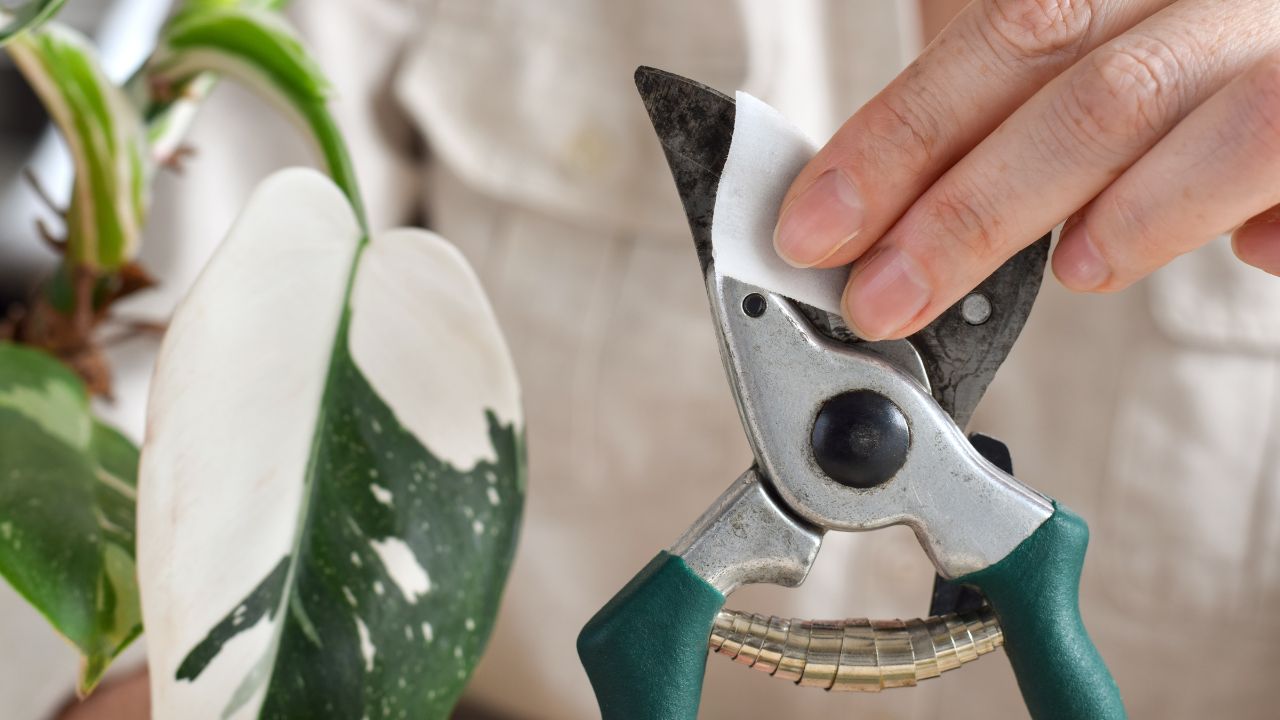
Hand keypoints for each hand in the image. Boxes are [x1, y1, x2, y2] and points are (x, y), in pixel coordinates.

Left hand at [773, 0, 1279, 339]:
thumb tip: (875, 195)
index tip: (819, 226)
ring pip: (1230, 124)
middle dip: (971, 212)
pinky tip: (1256, 248)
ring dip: (1133, 216)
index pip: (1006, 34)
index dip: (902, 137)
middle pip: (1093, 92)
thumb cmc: (1183, 30)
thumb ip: (999, 86)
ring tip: (1073, 268)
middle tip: (884, 298)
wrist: (1279, 22)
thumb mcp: (1088, 24)